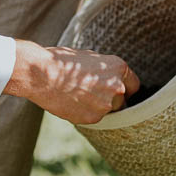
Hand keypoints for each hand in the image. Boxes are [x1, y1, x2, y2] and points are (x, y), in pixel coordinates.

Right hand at [4, 41, 140, 125]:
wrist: (42, 74)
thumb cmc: (61, 61)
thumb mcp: (89, 58)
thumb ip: (105, 70)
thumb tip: (109, 77)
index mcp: (119, 68)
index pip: (133, 85)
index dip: (124, 89)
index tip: (117, 92)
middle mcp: (117, 87)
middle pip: (122, 100)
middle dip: (110, 99)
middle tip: (91, 94)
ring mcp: (106, 104)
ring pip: (109, 111)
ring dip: (98, 107)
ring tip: (78, 96)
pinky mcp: (93, 118)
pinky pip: (94, 118)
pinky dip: (85, 113)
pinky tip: (71, 103)